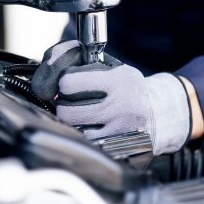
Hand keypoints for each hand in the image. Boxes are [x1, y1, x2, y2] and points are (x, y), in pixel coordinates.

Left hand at [32, 40, 191, 154]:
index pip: (68, 83)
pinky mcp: (117, 146)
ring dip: (70, 120)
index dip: (62, 83)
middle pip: (66, 111)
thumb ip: (74, 58)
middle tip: (71, 101)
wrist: (155, 112)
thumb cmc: (122, 85)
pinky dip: (80, 133)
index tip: (69, 84)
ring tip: (79, 113)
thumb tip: (48, 67)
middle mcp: (122, 105)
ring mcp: (119, 129)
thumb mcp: (106, 64)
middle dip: (63, 104)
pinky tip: (87, 126)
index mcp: (119, 79)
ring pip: (72, 128)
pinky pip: (83, 141)